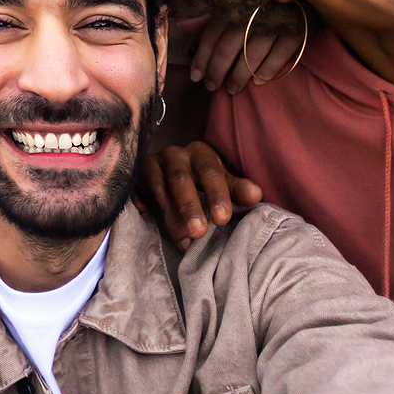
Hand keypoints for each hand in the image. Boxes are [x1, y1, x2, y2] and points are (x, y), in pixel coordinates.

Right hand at [138, 141, 263, 249]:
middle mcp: (175, 154)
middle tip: (199, 232)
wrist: (165, 168)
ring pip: (161, 188)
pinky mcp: (137, 174)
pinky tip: (153, 222)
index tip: (222, 219)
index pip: (210, 172)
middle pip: (181, 179)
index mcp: (200, 153)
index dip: (216, 194)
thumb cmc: (199, 177)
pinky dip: (148, 208)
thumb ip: (236, 189)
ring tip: (184, 239)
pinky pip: (141, 192)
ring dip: (172, 215)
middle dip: (190, 206)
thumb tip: (256, 195)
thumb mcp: (220, 181)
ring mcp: (153, 163)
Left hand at [176, 15, 304, 94]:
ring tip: (232, 89)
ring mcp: (275, 23)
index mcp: (234, 5)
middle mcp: (251, 14)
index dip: (202, 57)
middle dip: (217, 71)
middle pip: (228, 48)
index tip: (195, 76)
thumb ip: (209, 17)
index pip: (212, 35)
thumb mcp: (234, 2)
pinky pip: (280, 56)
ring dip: (239, 76)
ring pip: (251, 56)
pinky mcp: (297, 30)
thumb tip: (184, 28)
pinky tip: (257, 83)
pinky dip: (267, 71)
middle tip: (211, 86)